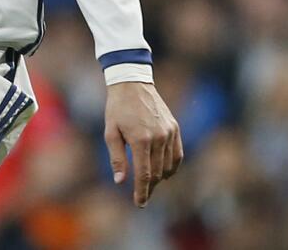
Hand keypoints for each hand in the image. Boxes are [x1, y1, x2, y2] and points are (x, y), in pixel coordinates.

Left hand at [104, 81, 181, 206]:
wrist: (132, 83)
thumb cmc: (117, 108)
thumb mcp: (110, 132)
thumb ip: (117, 157)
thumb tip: (120, 181)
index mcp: (141, 139)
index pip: (144, 174)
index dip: (142, 192)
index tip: (139, 203)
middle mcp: (159, 137)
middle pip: (157, 173)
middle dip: (149, 188)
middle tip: (142, 197)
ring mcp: (169, 133)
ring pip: (169, 166)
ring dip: (160, 178)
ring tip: (149, 183)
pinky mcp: (175, 128)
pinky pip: (177, 155)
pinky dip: (171, 167)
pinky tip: (163, 171)